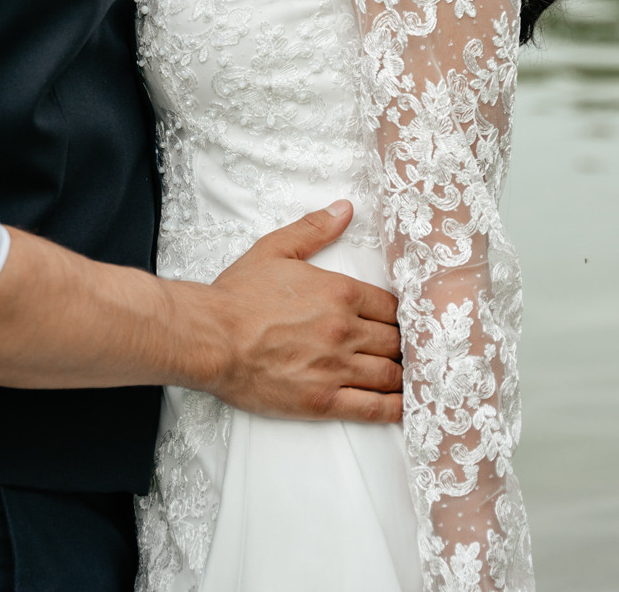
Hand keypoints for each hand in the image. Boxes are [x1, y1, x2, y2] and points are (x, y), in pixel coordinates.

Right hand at [202, 200, 403, 423]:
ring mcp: (335, 368)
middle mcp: (344, 331)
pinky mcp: (323, 402)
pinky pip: (373, 408)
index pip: (391, 306)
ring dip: (404, 375)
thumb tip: (345, 209)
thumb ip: (315, 228)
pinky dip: (394, 408)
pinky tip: (403, 405)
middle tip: (406, 350)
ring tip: (408, 376)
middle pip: (396, 341)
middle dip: (403, 345)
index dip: (399, 315)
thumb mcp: (276, 249)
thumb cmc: (239, 296)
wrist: (211, 338)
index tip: (400, 321)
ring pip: (390, 374)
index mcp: (339, 292)